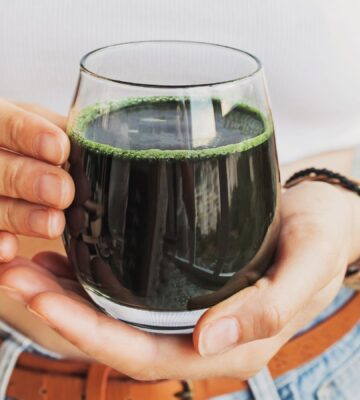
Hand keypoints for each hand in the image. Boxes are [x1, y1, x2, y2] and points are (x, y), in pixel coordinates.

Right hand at [0, 100, 73, 260]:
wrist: (11, 165)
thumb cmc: (31, 146)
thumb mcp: (42, 129)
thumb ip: (60, 133)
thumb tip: (92, 143)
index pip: (4, 122)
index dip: (28, 134)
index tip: (60, 149)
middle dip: (28, 179)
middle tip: (63, 192)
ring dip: (20, 216)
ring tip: (52, 224)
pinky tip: (9, 250)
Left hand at [1, 181, 358, 379]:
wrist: (321, 215)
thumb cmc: (320, 236)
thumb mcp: (308, 264)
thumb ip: (268, 309)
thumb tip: (210, 342)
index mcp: (231, 345)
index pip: (149, 355)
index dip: (93, 335)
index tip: (44, 300)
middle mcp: (203, 335)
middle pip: (120, 338)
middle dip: (64, 313)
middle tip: (17, 276)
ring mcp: (190, 313)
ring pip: (119, 317)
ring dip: (69, 295)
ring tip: (27, 265)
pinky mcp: (183, 287)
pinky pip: (131, 293)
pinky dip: (94, 279)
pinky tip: (69, 254)